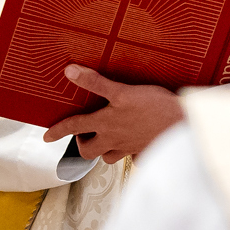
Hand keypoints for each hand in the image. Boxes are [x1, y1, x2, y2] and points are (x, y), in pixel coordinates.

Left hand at [44, 65, 182, 165]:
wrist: (183, 125)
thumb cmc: (154, 107)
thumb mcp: (122, 91)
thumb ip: (95, 82)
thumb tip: (69, 71)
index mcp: (105, 123)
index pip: (73, 128)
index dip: (57, 131)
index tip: (46, 137)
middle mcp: (114, 139)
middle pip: (88, 151)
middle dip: (82, 144)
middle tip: (86, 133)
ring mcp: (129, 147)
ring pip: (108, 157)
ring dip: (103, 149)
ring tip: (107, 137)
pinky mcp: (145, 150)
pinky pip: (132, 157)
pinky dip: (130, 153)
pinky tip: (135, 143)